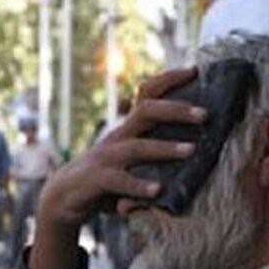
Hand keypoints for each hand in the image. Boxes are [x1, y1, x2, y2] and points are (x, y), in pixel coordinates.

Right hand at [30, 69, 204, 268]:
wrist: (62, 198)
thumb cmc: (107, 180)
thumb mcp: (133, 163)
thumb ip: (158, 159)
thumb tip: (198, 153)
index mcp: (129, 129)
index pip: (148, 94)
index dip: (170, 79)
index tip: (196, 70)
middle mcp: (118, 137)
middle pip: (145, 111)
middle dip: (176, 110)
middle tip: (205, 115)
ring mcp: (106, 158)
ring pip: (136, 146)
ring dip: (164, 148)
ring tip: (191, 151)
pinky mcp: (96, 180)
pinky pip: (119, 180)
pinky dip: (139, 185)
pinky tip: (159, 191)